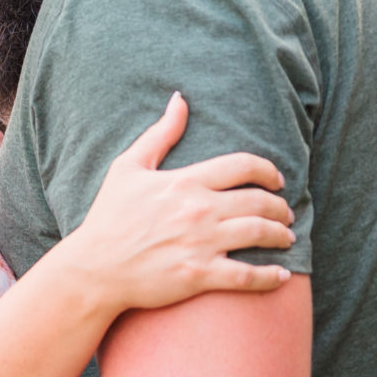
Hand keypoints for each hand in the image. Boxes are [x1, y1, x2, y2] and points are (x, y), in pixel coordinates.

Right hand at [57, 92, 292, 312]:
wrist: (92, 269)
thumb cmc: (107, 218)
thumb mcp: (126, 169)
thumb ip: (159, 134)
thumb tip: (180, 100)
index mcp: (184, 182)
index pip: (244, 166)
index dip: (268, 170)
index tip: (276, 180)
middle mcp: (198, 210)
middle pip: (259, 201)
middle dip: (280, 206)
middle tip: (284, 213)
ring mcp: (200, 243)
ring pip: (260, 233)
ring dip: (281, 235)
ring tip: (285, 237)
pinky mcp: (199, 275)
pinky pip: (247, 275)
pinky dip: (270, 276)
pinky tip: (281, 274)